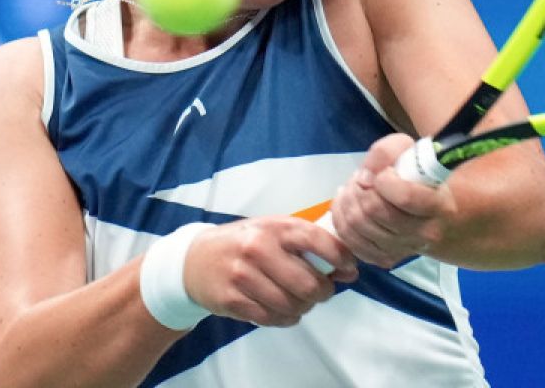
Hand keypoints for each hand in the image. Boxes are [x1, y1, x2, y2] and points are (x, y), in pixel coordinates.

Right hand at [183, 216, 356, 326]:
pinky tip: (282, 309)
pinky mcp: (232, 299)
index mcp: (274, 227)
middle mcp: (258, 248)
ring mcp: (243, 275)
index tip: (349, 269)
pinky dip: (285, 318)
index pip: (317, 240)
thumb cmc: (244, 243)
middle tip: (321, 291)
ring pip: (292, 305)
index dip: (340, 258)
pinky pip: (272, 318)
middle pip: (308, 284)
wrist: (195, 260)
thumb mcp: (273, 231)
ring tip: (299, 300)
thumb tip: (348, 269)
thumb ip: (308, 244)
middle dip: (323, 292)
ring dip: (303, 308)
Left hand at [329, 133, 456, 268]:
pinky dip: (341, 219)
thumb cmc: (417, 174)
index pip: (405, 196)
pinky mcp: (385, 258)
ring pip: (358, 225)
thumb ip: (385, 153)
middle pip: (374, 211)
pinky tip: (347, 205)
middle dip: (358, 188)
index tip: (381, 173)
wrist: (427, 207)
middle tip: (360, 178)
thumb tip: (364, 178)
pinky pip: (351, 241)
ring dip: (347, 201)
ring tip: (353, 188)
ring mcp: (404, 249)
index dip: (384, 180)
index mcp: (438, 205)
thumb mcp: (407, 150)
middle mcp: (424, 233)